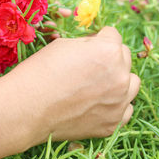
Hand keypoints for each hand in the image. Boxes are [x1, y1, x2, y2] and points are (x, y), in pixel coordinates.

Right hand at [8, 26, 139, 141]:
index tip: (88, 44)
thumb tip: (99, 46)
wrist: (26, 108)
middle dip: (110, 57)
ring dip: (119, 79)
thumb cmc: (41, 71)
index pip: (113, 35)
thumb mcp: (64, 44)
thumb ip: (90, 43)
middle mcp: (121, 76)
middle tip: (90, 64)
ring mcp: (119, 102)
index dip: (99, 37)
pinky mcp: (113, 123)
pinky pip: (126, 108)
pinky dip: (116, 104)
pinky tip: (99, 102)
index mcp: (110, 51)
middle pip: (125, 58)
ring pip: (131, 83)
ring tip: (98, 83)